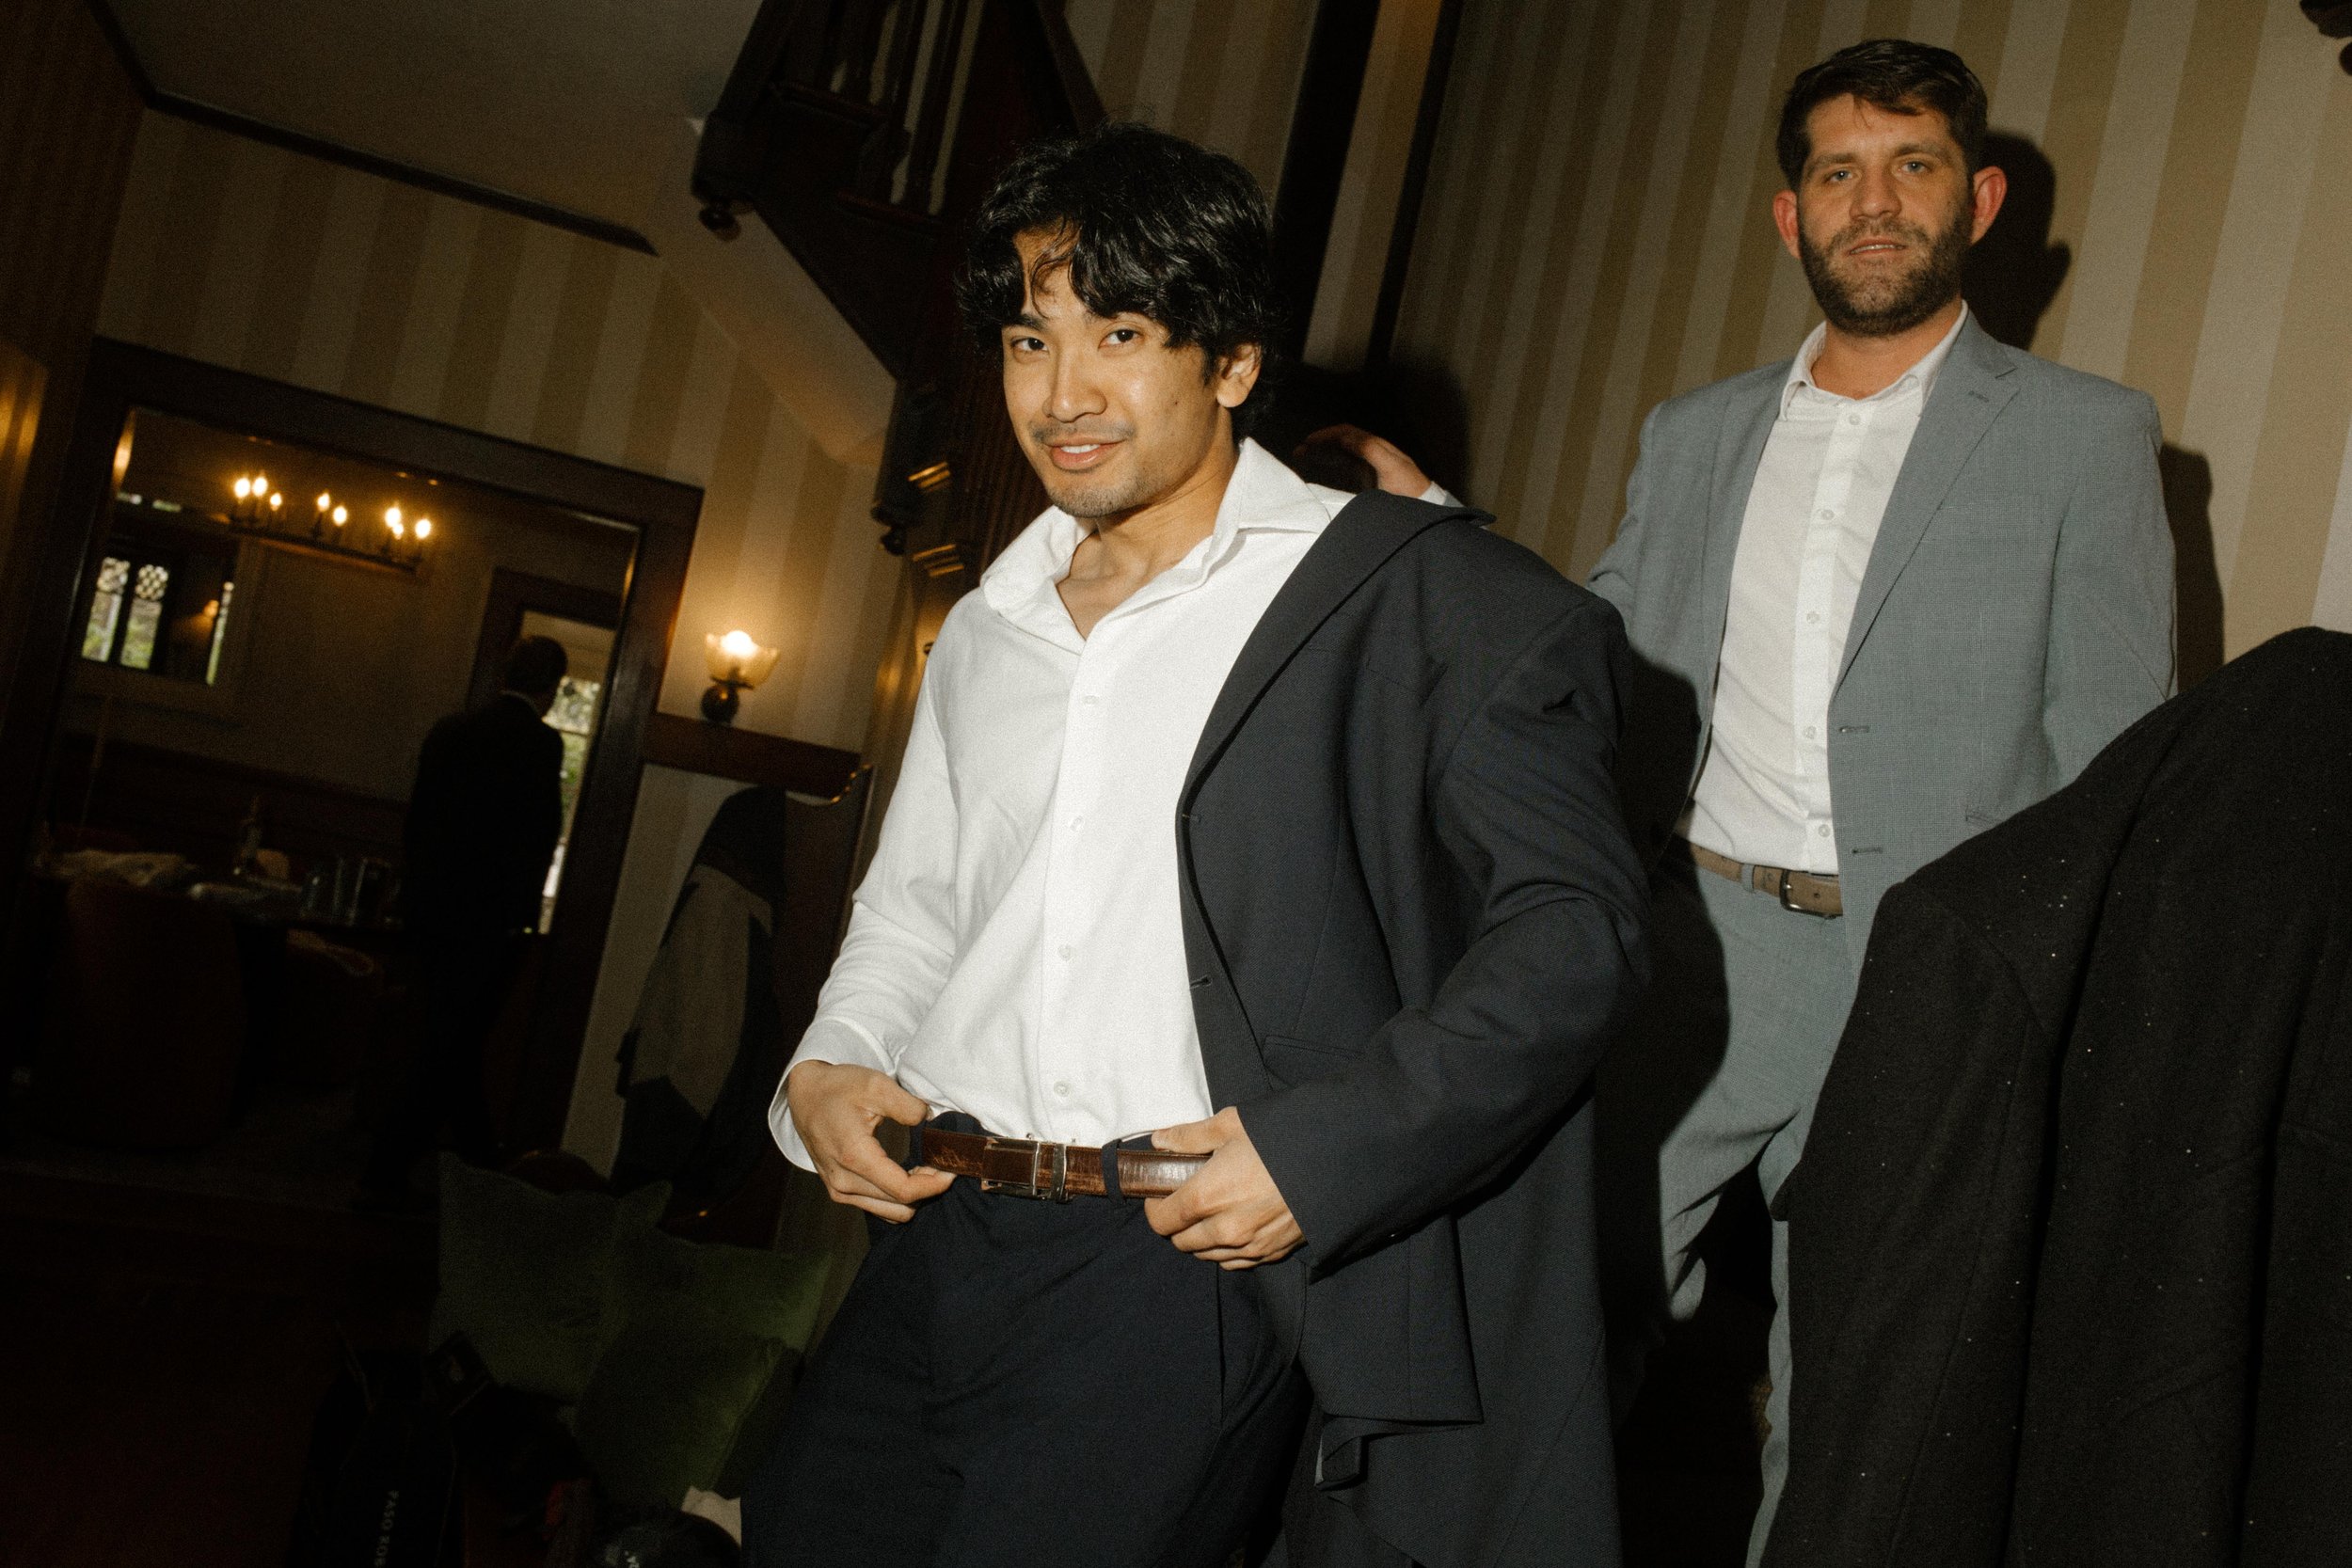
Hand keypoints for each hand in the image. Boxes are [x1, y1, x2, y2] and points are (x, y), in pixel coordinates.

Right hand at [785, 1061, 952, 1221]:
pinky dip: (897, 1199)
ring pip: (891, 1212)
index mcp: (854, 1157)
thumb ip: (909, 1107)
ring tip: (926, 1168)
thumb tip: (932, 1124)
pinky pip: (877, 1207)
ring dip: (914, 1197)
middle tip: (942, 1163)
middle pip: (901, 1206)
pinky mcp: (838, 1192)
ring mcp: (839, 1191)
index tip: (952, 1169)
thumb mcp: (876, 1085)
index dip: (934, 1185)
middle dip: (928, 1189)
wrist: (805, 1095)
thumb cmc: (839, 1088)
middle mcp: (843, 1182)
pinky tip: (907, 1174)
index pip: (903, 1190)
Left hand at [1143, 1107, 1303, 1269]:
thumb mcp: (1231, 1125)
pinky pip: (1235, 1262)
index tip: (1161, 1192)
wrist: (1334, 1160)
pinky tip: (1235, 1225)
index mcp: (1206, 1197)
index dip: (1155, 1207)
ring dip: (1201, 1237)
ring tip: (1213, 1211)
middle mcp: (1224, 1230)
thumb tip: (1160, 1140)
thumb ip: (1190, 1137)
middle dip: (1178, 1222)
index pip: (1161, 1220)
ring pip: (1207, 1255)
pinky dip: (1227, 1249)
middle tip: (1187, 1198)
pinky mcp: (1271, 1252)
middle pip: (1181, 1241)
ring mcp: (1249, 1246)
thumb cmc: (1280, 1138)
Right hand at [1294, 424, 1433, 497]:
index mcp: (1376, 447)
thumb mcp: (1392, 467)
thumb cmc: (1409, 488)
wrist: (1421, 510)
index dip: (1328, 434)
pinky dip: (1328, 469)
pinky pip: (1342, 471)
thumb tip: (1345, 437)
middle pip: (1340, 443)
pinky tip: (1317, 473)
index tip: (1309, 441)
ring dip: (1321, 455)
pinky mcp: (1364, 485)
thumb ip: (1370, 450)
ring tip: (1301, 458)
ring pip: (1339, 456)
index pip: (1348, 433)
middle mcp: (1370, 454)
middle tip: (1299, 451)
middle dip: (1320, 444)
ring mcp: (1367, 469)